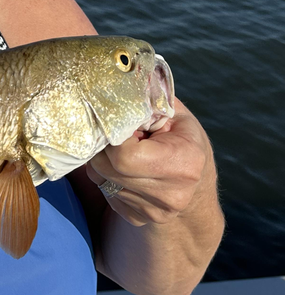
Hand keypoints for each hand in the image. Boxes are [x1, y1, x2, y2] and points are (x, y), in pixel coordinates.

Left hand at [86, 97, 211, 226]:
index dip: (114, 134)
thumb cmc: (183, 139)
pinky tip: (123, 165)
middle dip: (102, 145)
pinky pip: (103, 190)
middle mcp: (170, 194)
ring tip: (120, 147)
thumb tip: (120, 77)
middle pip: (106, 166)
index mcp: (184, 164)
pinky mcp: (137, 217)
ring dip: (101, 158)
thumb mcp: (175, 114)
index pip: (124, 154)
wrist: (197, 185)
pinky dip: (106, 174)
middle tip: (113, 132)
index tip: (120, 123)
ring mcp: (153, 211)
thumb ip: (150, 99)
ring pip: (99, 178)